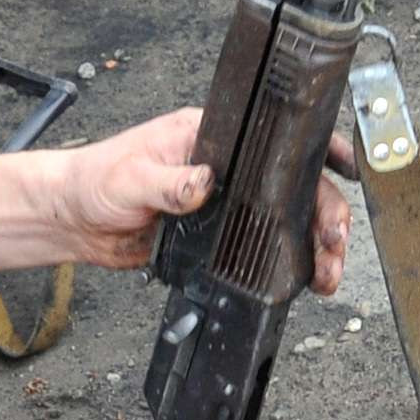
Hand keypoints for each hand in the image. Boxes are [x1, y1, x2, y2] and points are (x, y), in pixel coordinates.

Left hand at [39, 112, 353, 295]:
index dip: (319, 151)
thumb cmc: (94, 181)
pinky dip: (284, 267)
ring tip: (326, 273)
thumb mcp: (131, 177)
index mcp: (212, 137)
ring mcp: (226, 205)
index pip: (276, 140)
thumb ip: (168, 183)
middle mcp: (227, 168)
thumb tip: (202, 184)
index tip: (347, 167)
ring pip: (284, 224)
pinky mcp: (216, 238)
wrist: (72, 220)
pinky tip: (299, 282)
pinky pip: (260, 251)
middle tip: (333, 241)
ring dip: (310, 247)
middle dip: (324, 214)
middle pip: (294, 189)